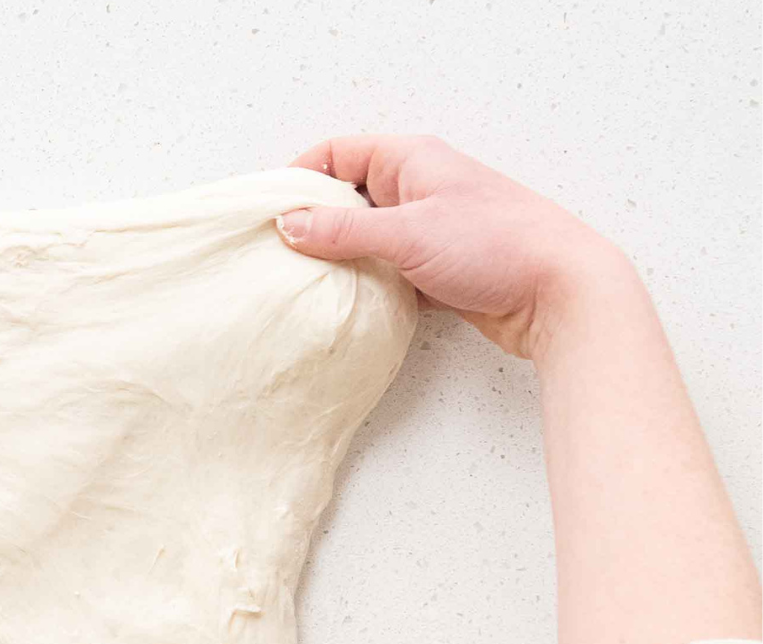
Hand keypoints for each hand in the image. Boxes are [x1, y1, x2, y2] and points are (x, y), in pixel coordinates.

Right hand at [276, 135, 636, 362]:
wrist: (561, 293)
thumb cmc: (496, 247)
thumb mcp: (406, 234)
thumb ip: (341, 232)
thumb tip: (289, 225)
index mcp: (411, 159)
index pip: (338, 154)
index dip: (300, 177)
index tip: (270, 211)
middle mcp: (418, 187)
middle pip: (347, 197)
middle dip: (314, 223)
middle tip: (283, 253)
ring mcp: (428, 228)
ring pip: (365, 237)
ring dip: (341, 258)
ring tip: (310, 281)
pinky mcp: (436, 267)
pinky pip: (386, 268)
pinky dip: (367, 283)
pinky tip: (349, 302)